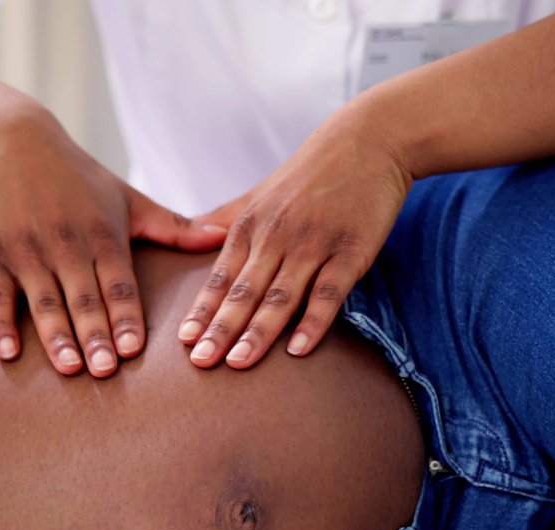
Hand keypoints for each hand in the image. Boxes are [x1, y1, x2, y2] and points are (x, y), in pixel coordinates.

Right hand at [0, 106, 223, 376]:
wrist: (11, 142)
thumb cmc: (80, 178)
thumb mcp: (128, 198)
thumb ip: (174, 227)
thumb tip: (224, 238)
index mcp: (103, 234)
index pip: (118, 283)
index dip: (125, 315)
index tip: (133, 349)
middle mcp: (65, 243)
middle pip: (82, 297)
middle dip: (94, 334)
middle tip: (104, 371)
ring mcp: (26, 249)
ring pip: (43, 300)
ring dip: (55, 335)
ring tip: (69, 368)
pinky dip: (1, 324)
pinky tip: (10, 353)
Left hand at [178, 108, 412, 367]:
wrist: (370, 140)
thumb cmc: (312, 170)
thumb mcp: (261, 192)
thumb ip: (225, 217)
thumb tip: (190, 232)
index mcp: (251, 224)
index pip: (221, 276)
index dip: (203, 309)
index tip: (185, 341)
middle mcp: (277, 236)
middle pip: (245, 291)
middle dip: (221, 328)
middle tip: (201, 362)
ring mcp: (314, 245)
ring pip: (281, 296)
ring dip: (259, 332)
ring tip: (239, 363)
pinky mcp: (351, 252)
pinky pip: (329, 292)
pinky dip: (314, 321)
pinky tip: (299, 350)